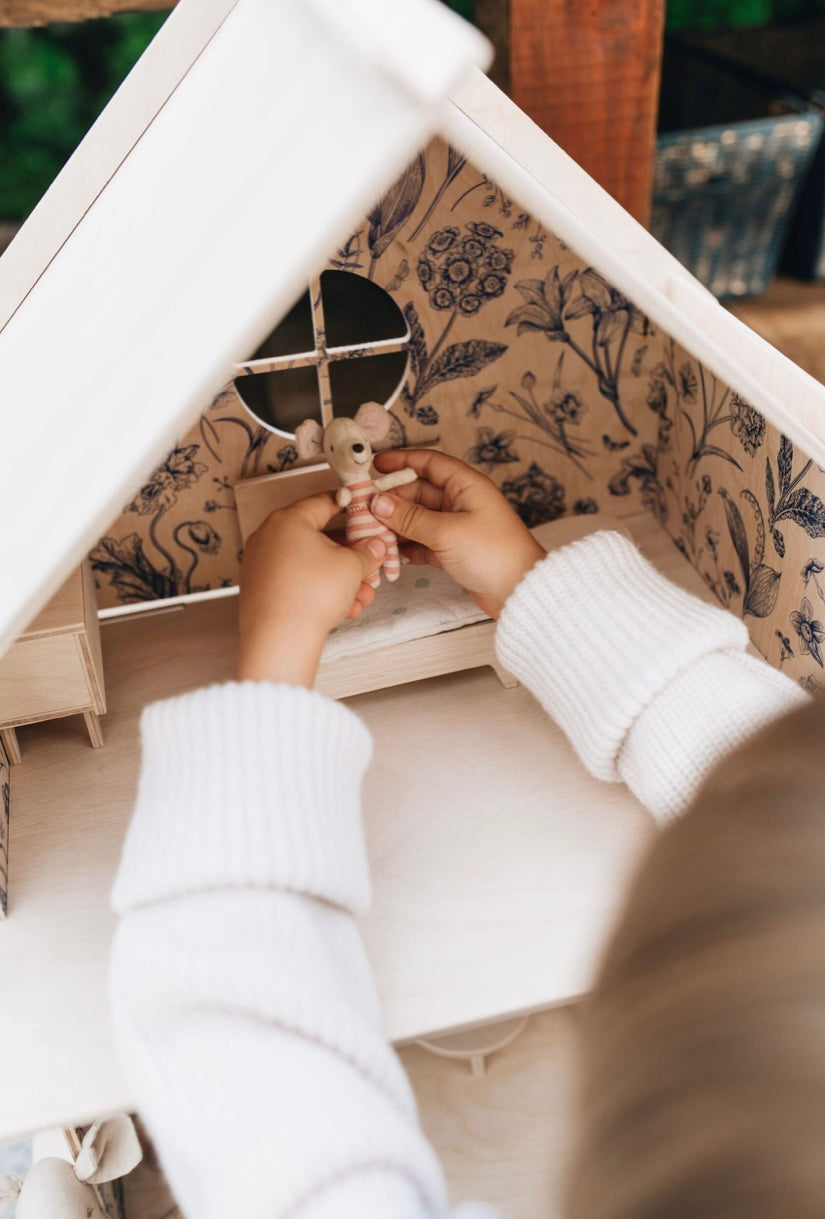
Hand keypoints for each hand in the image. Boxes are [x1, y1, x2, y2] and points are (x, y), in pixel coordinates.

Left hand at [236, 494, 384, 685]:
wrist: (281, 640)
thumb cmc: (310, 596)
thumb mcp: (352, 566)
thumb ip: (367, 552)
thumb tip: (373, 547)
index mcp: (288, 520)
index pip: (324, 502)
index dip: (350, 507)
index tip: (364, 512)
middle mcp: (268, 537)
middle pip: (318, 539)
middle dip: (349, 557)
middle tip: (369, 567)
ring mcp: (261, 564)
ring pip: (310, 565)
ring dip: (339, 580)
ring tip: (361, 597)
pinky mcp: (260, 590)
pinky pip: (296, 583)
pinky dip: (319, 592)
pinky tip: (343, 609)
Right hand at [371, 450, 545, 618]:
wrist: (520, 592)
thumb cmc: (496, 554)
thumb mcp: (447, 531)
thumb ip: (410, 517)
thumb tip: (379, 503)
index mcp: (466, 485)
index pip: (429, 463)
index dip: (401, 462)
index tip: (376, 466)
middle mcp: (461, 502)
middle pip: (418, 493)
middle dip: (391, 501)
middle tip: (364, 509)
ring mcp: (457, 527)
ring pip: (418, 519)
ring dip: (396, 526)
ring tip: (372, 533)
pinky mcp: (454, 551)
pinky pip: (423, 542)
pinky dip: (407, 547)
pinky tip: (391, 554)